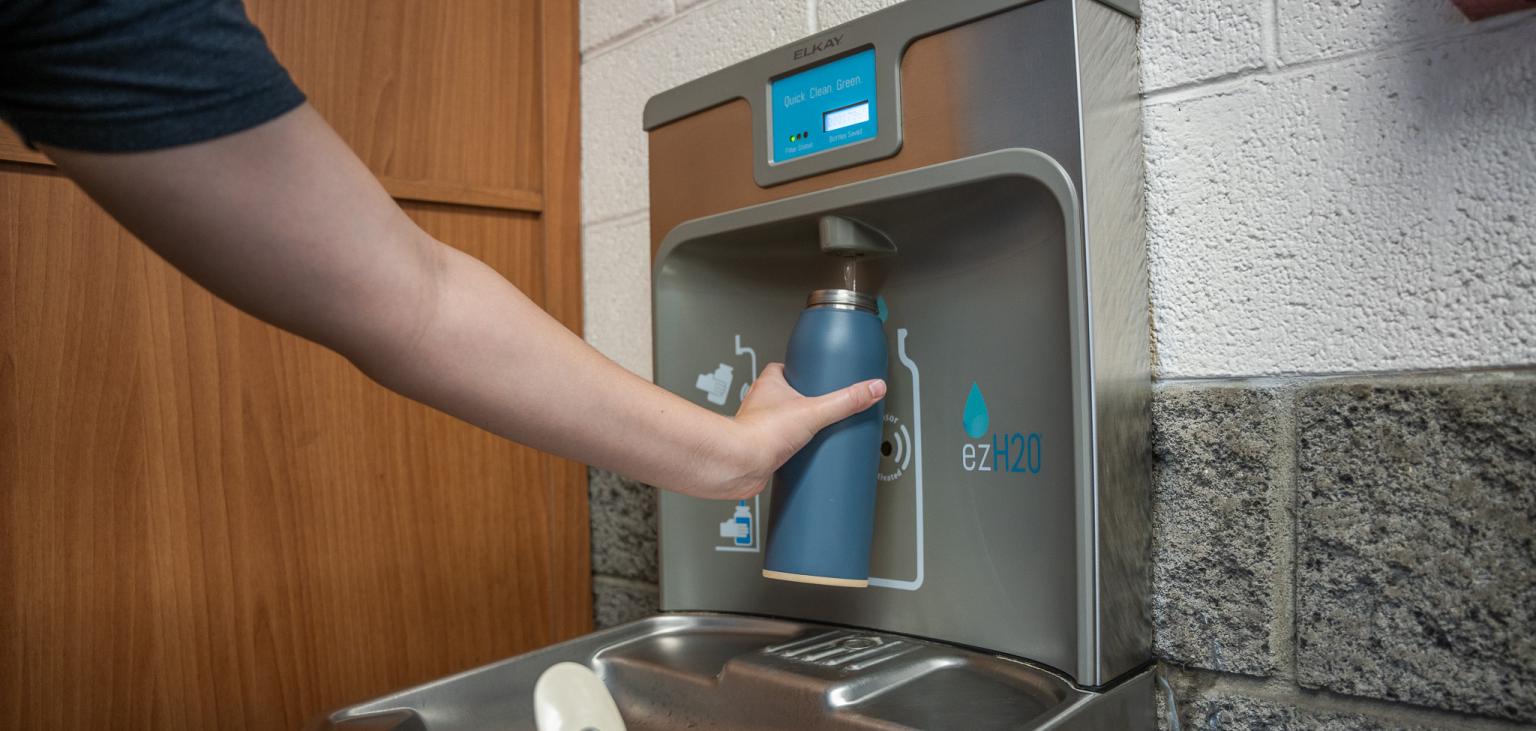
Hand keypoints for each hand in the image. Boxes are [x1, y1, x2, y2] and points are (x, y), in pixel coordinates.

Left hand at [705, 363, 885, 499]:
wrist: (739, 465)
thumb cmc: (760, 433)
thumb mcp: (815, 411)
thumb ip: (846, 400)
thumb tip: (872, 388)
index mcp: (770, 383)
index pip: (786, 368)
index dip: (802, 371)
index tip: (818, 374)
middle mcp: (762, 403)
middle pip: (787, 395)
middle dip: (805, 402)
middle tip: (824, 406)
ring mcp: (760, 426)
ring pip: (782, 420)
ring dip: (797, 426)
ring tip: (818, 431)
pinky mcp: (761, 449)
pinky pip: (780, 444)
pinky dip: (791, 448)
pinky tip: (803, 455)